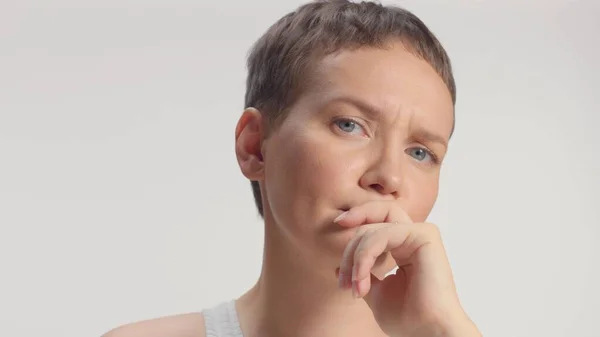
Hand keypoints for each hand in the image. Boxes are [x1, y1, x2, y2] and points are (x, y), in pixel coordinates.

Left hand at [336, 201, 480, 336]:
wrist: (427, 332)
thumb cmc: (408, 318)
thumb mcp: (375, 293)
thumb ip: (360, 276)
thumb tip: (336, 268)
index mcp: (405, 246)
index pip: (375, 223)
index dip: (355, 222)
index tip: (336, 227)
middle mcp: (413, 236)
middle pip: (372, 219)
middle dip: (350, 247)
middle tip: (341, 277)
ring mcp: (421, 234)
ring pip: (373, 229)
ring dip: (356, 258)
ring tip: (353, 286)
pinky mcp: (425, 235)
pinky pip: (383, 234)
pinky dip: (365, 255)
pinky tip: (361, 278)